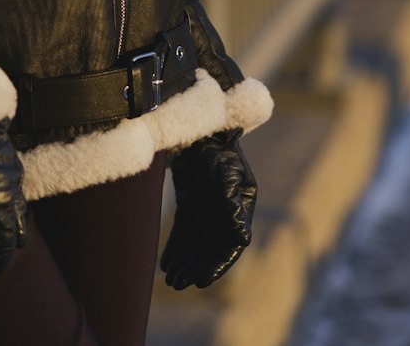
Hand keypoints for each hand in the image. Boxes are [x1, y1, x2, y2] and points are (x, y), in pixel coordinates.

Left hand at [161, 129, 256, 289]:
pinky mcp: (191, 201)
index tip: (201, 281)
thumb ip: (232, 205)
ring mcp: (207, 207)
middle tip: (178, 285)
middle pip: (209, 247)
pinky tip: (166, 263)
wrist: (198, 124)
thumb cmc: (216, 147)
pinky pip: (183, 230)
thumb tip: (243, 239)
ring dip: (184, 260)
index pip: (229, 244)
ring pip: (195, 242)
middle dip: (194, 267)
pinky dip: (176, 246)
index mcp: (241, 207)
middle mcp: (226, 211)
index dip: (216, 264)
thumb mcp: (225, 173)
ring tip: (170, 280)